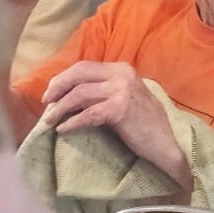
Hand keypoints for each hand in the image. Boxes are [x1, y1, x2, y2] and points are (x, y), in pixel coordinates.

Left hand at [41, 62, 191, 194]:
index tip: (51, 93)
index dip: (64, 78)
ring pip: (80, 94)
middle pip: (79, 74)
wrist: (167, 145)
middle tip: (46, 103)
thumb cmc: (145, 125)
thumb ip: (104, 90)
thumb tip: (72, 94)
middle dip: (58, 87)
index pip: (84, 67)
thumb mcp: (125, 98)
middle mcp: (121, 75)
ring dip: (60, 108)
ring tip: (50, 120)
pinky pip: (88, 114)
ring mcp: (121, 90)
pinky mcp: (119, 109)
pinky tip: (63, 130)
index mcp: (122, 69)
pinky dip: (72, 122)